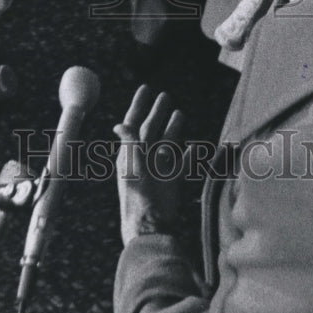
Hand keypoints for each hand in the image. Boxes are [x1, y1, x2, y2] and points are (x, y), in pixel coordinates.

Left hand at [114, 86, 184, 247]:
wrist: (150, 224)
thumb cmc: (137, 194)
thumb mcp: (132, 163)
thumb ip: (129, 141)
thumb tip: (118, 124)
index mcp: (130, 152)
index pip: (134, 122)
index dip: (138, 105)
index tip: (146, 88)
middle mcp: (144, 158)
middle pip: (151, 129)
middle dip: (157, 112)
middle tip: (165, 96)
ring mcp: (158, 169)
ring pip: (167, 143)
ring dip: (173, 128)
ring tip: (179, 112)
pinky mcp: (172, 181)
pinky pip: (182, 164)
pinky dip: (189, 155)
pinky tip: (194, 146)